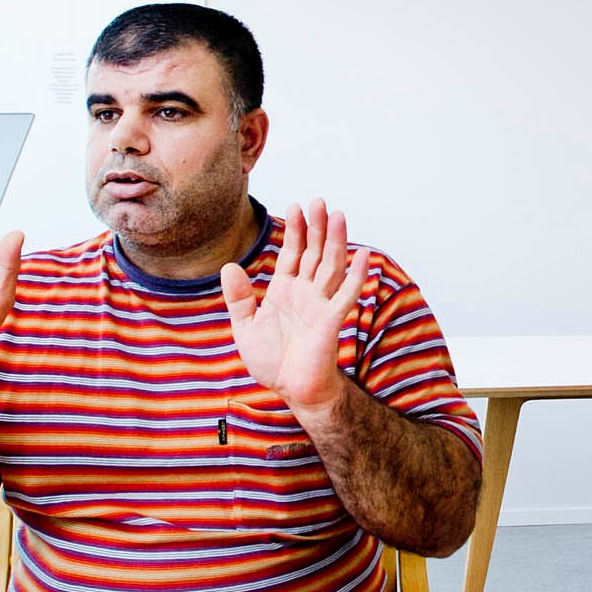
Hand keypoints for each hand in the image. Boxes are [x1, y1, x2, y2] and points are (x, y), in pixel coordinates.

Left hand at [222, 199, 367, 416]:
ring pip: (330, 265)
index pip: (292, 253)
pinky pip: (345, 294)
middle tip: (319, 201)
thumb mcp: (245, 327)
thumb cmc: (272, 362)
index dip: (295, 230)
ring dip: (335, 240)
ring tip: (338, 215)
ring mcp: (320, 304)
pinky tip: (363, 255)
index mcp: (284, 291)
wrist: (291, 390)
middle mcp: (305, 293)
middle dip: (316, 227)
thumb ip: (238, 298)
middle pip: (314, 252)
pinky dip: (355, 275)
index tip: (296, 206)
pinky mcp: (331, 320)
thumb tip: (228, 266)